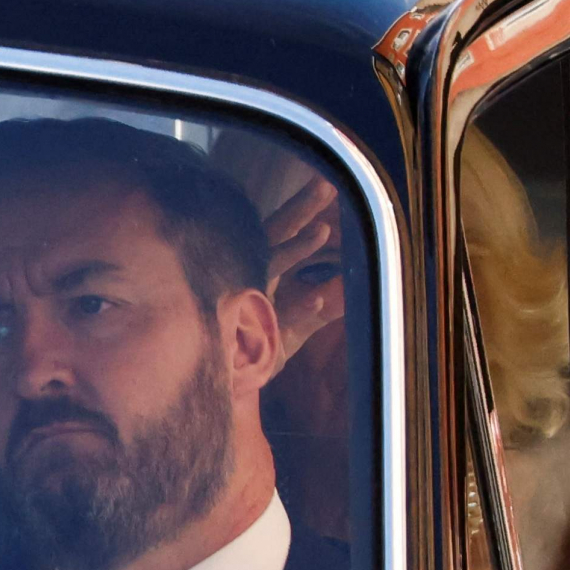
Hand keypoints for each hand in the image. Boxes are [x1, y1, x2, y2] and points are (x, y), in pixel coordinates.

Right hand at [262, 169, 345, 359]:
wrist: (221, 385)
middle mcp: (253, 278)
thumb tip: (347, 293)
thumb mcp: (292, 328)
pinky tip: (318, 299)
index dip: (302, 209)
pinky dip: (301, 308)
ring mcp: (252, 300)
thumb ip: (319, 311)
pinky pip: (281, 317)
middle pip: (275, 236)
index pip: (281, 232)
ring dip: (296, 249)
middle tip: (324, 185)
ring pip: (273, 268)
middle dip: (299, 211)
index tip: (324, 183)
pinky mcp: (258, 331)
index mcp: (261, 272)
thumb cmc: (255, 350)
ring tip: (322, 230)